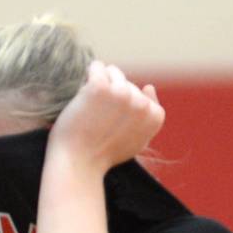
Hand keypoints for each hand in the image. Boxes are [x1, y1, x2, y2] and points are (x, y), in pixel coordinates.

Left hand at [48, 61, 163, 172]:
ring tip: (90, 109)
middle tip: (97, 119)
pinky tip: (83, 96)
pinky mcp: (100, 88)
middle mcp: (141, 103)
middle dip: (112, 95)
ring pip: (113, 72)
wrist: (78, 165)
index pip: (142, 95)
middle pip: (127, 83)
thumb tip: (149, 86)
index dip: (124, 107)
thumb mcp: (136, 142)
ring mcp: (122, 93)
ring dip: (101, 84)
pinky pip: (96, 67)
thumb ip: (148, 117)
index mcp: (154, 116)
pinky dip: (88, 76)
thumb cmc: (102, 156)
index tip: (111, 124)